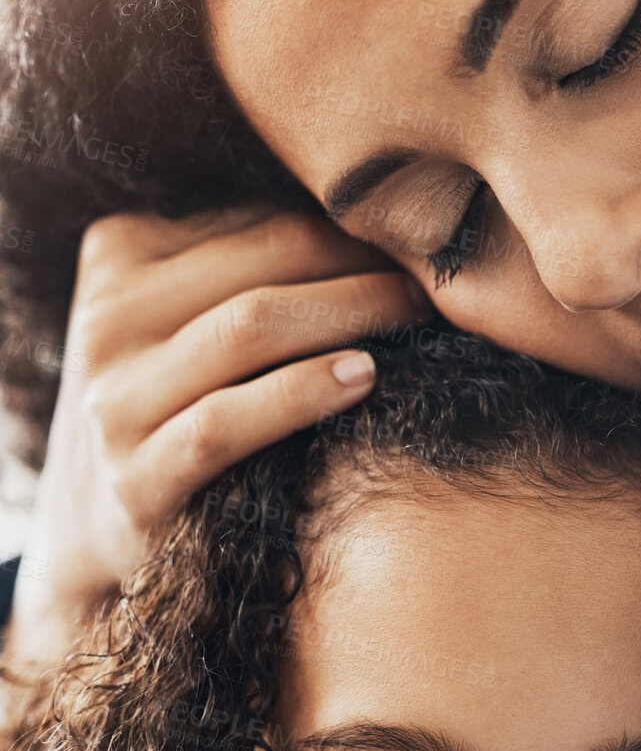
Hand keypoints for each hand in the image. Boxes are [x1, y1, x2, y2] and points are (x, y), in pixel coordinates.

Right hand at [3, 204, 432, 682]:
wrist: (96, 529)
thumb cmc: (175, 404)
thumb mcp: (188, 317)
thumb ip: (254, 266)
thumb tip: (383, 224)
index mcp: (120, 253)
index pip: (261, 221)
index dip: (351, 229)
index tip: (418, 247)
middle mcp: (107, 317)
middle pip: (264, 265)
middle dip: (363, 264)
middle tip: (435, 280)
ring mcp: (113, 400)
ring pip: (248, 329)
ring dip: (349, 314)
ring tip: (415, 317)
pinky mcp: (136, 479)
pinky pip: (226, 423)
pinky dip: (302, 393)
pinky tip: (366, 378)